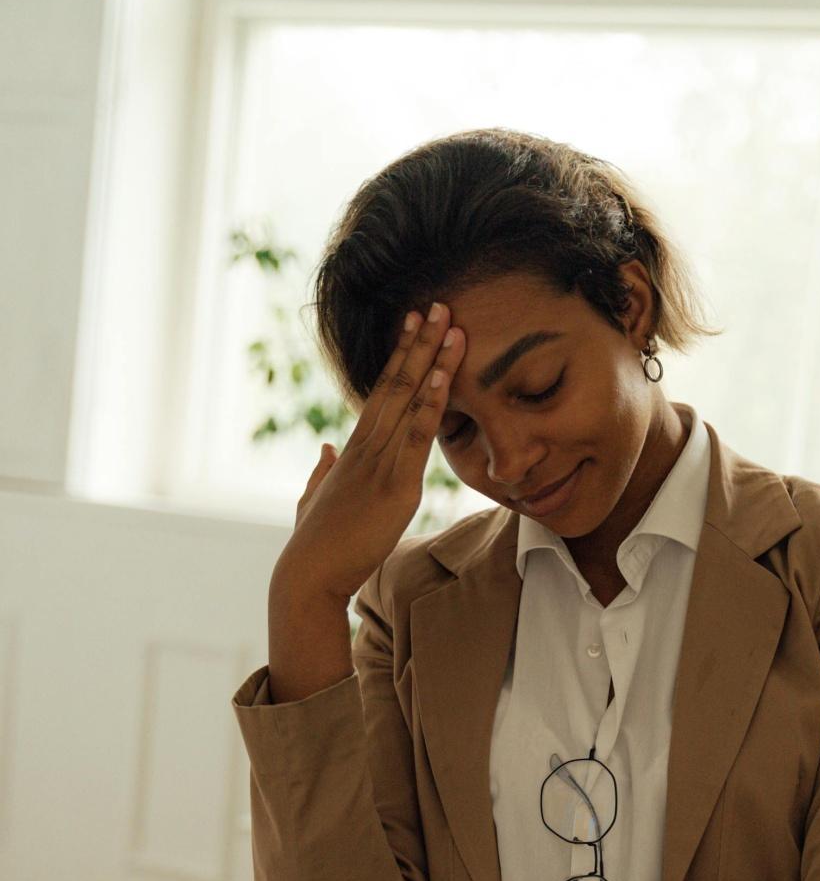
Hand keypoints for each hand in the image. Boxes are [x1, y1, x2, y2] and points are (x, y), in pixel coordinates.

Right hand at [277, 303, 467, 602]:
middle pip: (396, 383)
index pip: (381, 393)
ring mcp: (380, 463)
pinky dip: (431, 404)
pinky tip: (443, 376)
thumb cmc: (314, 546)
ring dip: (432, 360)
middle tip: (438, 304)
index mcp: (353, 450)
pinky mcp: (396, 487)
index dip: (400, 358)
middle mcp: (366, 447)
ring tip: (450, 323)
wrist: (309, 575)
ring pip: (409, 400)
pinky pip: (417, 437)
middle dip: (419, 343)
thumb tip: (326, 451)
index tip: (414, 325)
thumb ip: (323, 473)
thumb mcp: (316, 500)